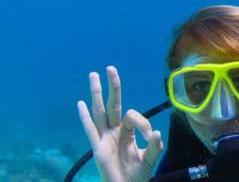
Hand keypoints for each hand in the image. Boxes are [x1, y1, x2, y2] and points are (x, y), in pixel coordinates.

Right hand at [77, 66, 162, 181]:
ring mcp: (105, 138)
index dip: (143, 123)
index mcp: (128, 133)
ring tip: (93, 75)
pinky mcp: (98, 148)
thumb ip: (154, 148)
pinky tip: (81, 104)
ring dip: (96, 94)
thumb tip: (157, 133)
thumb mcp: (149, 161)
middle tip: (110, 68)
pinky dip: (85, 118)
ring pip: (100, 112)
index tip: (152, 136)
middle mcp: (115, 132)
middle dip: (112, 87)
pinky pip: (90, 131)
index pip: (133, 116)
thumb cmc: (137, 176)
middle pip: (113, 105)